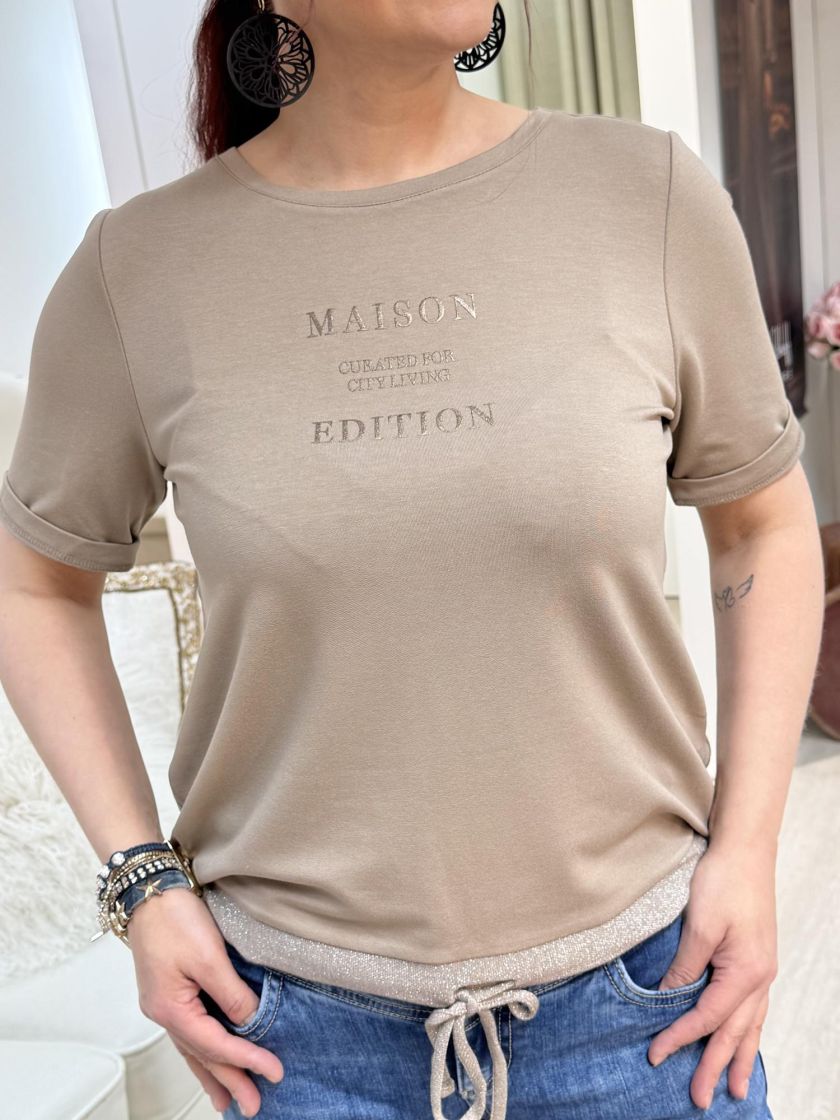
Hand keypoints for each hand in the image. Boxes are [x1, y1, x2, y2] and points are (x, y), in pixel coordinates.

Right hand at [124, 885, 284, 1116]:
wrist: (149, 890)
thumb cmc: (174, 918)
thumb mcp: (208, 956)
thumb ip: (231, 993)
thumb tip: (251, 1021)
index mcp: (171, 1009)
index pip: (216, 1045)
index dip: (246, 1059)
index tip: (274, 1072)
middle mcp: (164, 1013)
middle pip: (202, 1055)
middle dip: (229, 1081)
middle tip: (253, 1107)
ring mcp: (164, 1003)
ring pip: (194, 1048)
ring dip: (213, 1073)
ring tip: (226, 1101)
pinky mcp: (170, 990)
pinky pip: (190, 1031)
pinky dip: (203, 1050)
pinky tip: (208, 1058)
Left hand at [646, 841, 777, 1110]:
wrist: (746, 849)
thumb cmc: (723, 881)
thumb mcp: (699, 926)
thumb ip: (685, 967)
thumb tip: (668, 998)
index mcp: (747, 973)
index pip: (707, 1018)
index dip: (680, 1038)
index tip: (656, 1055)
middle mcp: (760, 977)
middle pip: (735, 1033)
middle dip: (717, 1067)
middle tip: (701, 1099)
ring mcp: (763, 969)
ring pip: (751, 1025)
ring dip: (741, 1057)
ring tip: (737, 1089)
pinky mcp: (757, 958)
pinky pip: (754, 1007)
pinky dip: (748, 1030)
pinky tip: (744, 1039)